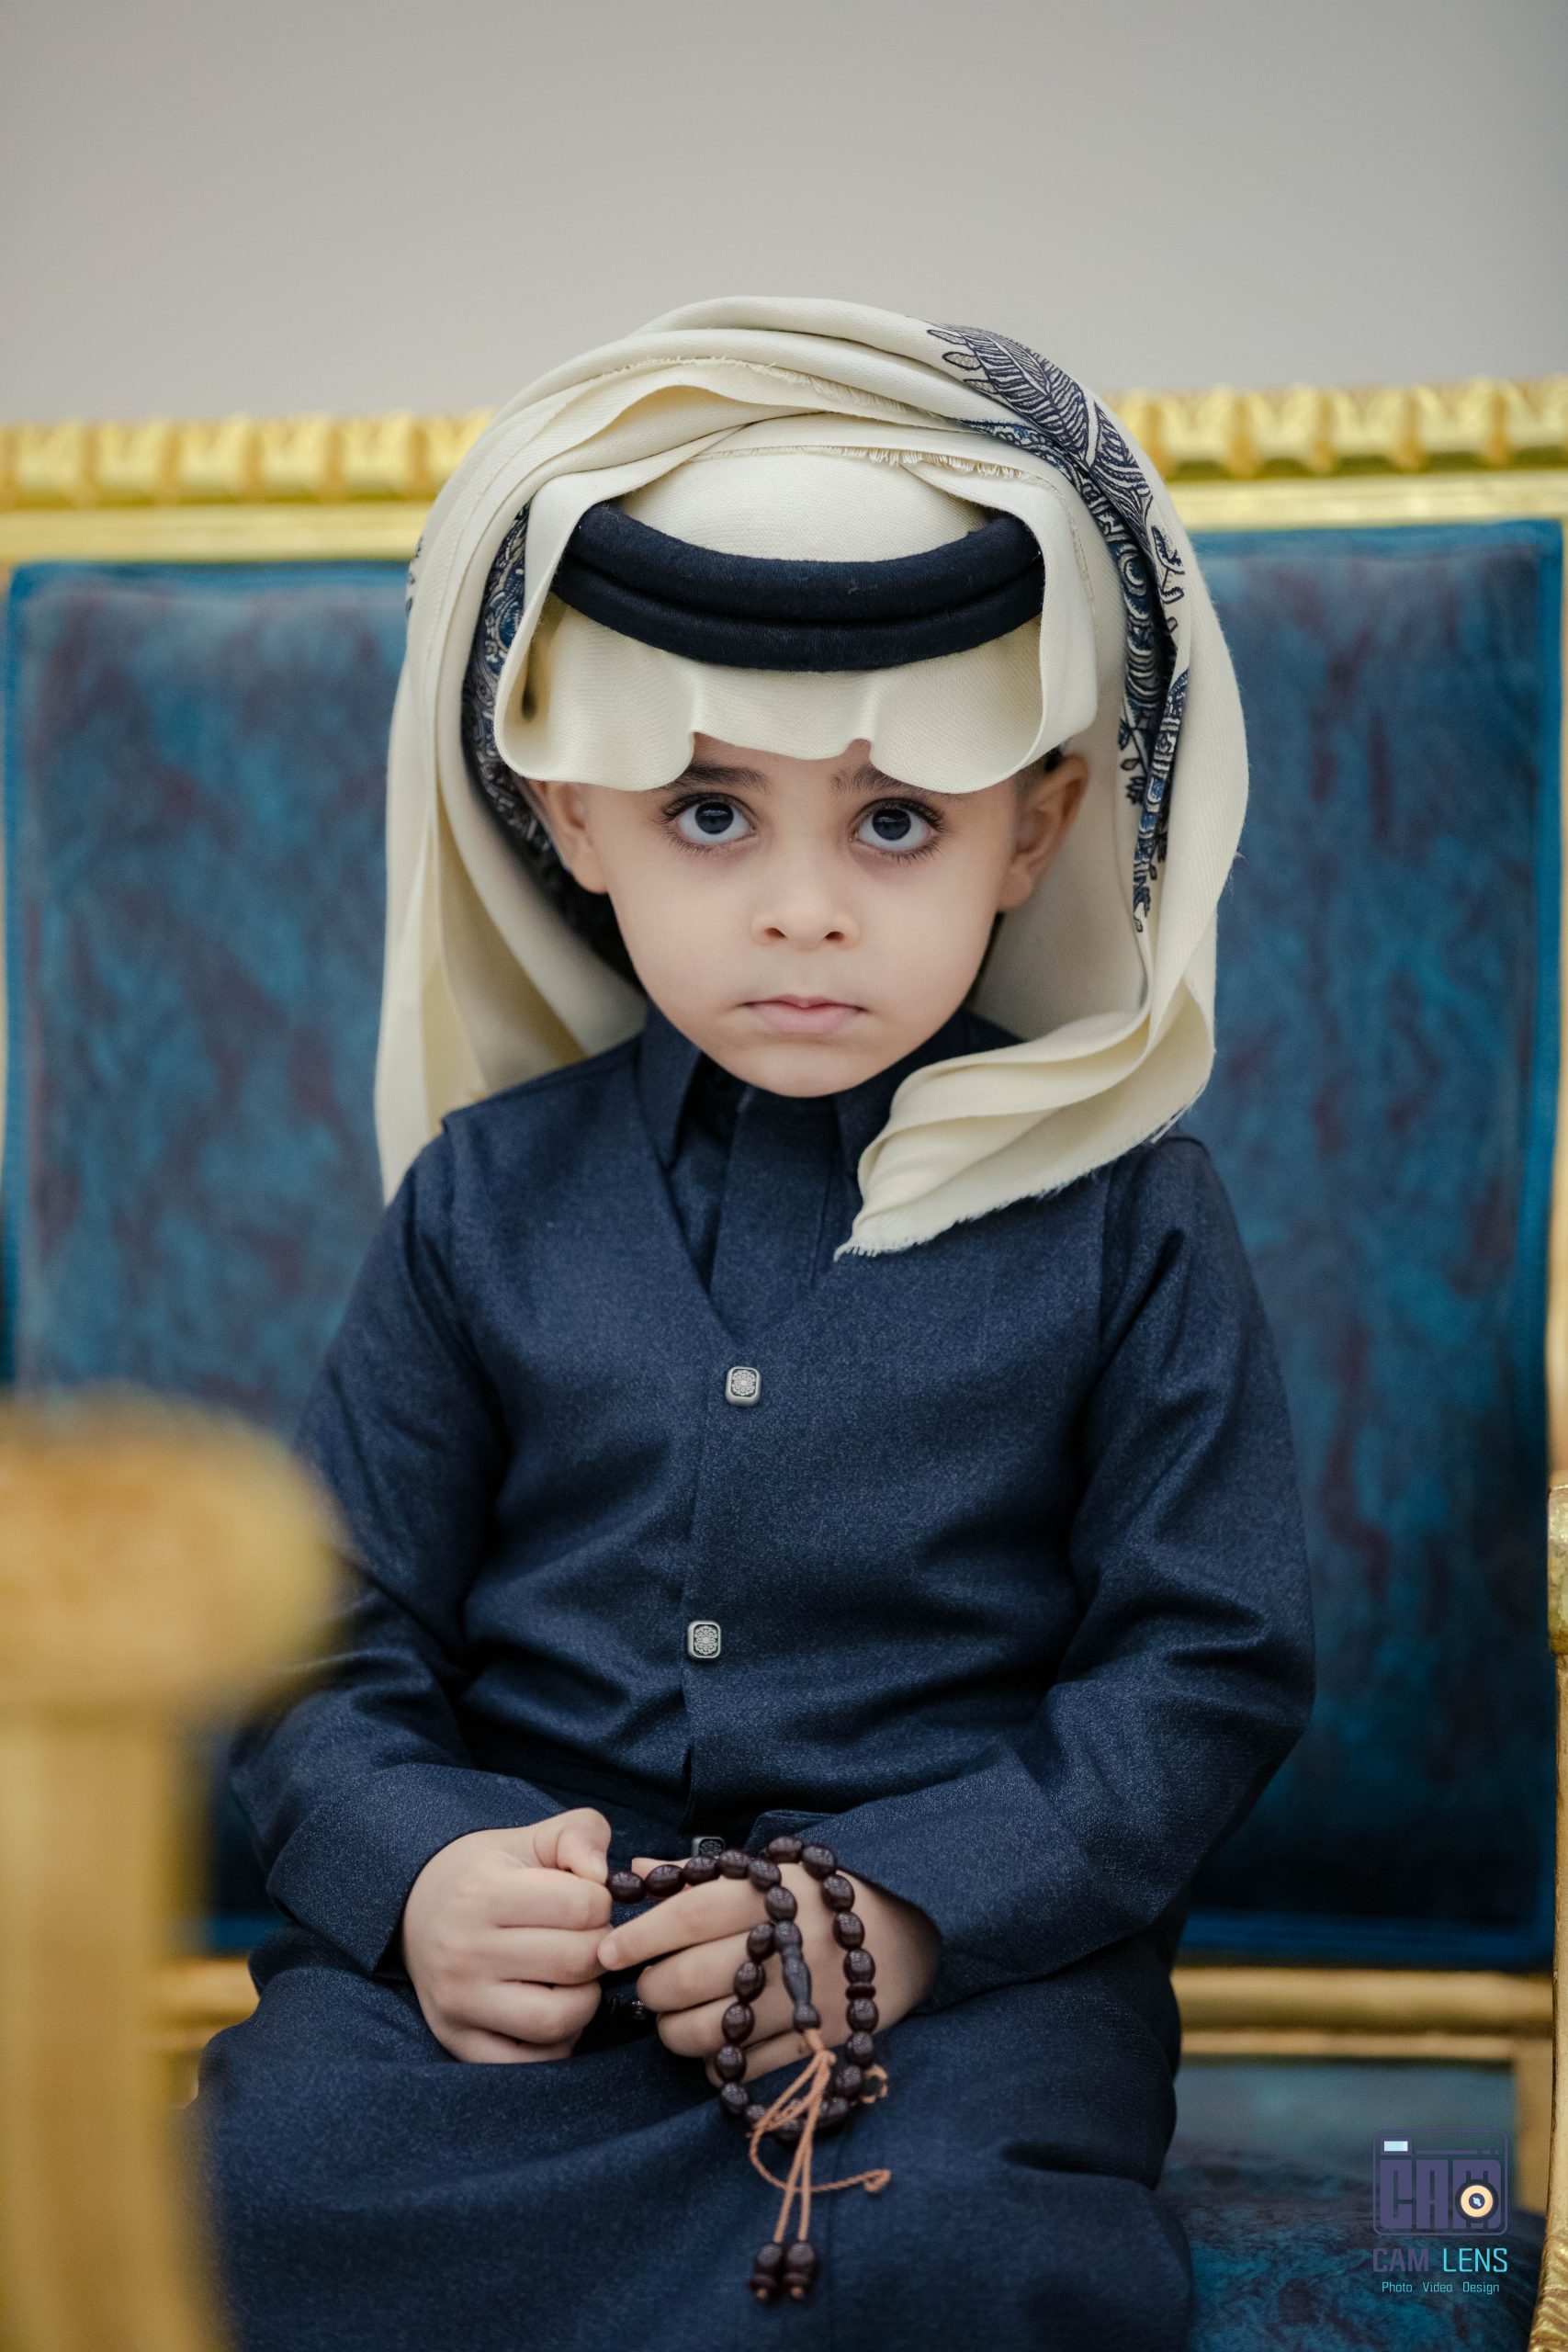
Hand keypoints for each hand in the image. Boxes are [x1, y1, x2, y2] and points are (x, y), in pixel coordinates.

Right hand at [400, 1807, 611, 2063]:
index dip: (602, 1901)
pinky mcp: (457, 2040)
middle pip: (576, 1962)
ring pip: (556, 2019)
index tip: (589, 1901)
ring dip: (586, 2000)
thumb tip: (606, 1876)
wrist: (415, 1907)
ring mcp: (458, 2001)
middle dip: (601, 1949)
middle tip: (590, 1939)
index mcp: (484, 1893)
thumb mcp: (530, 1839)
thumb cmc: (486, 1873)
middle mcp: (465, 1950)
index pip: (582, 1905)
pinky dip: (556, 2044)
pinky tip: (556, 2012)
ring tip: (576, 1978)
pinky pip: (527, 2063)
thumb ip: (579, 1835)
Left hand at [599, 1857, 940, 2085]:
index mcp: (770, 1895)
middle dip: (652, 1990)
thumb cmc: (820, 1895)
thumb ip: (699, 1874)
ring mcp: (803, 2001)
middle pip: (688, 1980)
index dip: (638, 1936)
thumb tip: (632, 1874)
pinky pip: (744, 2070)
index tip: (606, 1950)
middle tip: (648, 1987)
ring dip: (674, 2033)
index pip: (685, 1916)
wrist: (910, 1928)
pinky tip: (717, 2043)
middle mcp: (785, 1947)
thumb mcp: (769, 1869)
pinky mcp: (819, 2045)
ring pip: (708, 2033)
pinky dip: (717, 2062)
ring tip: (674, 2018)